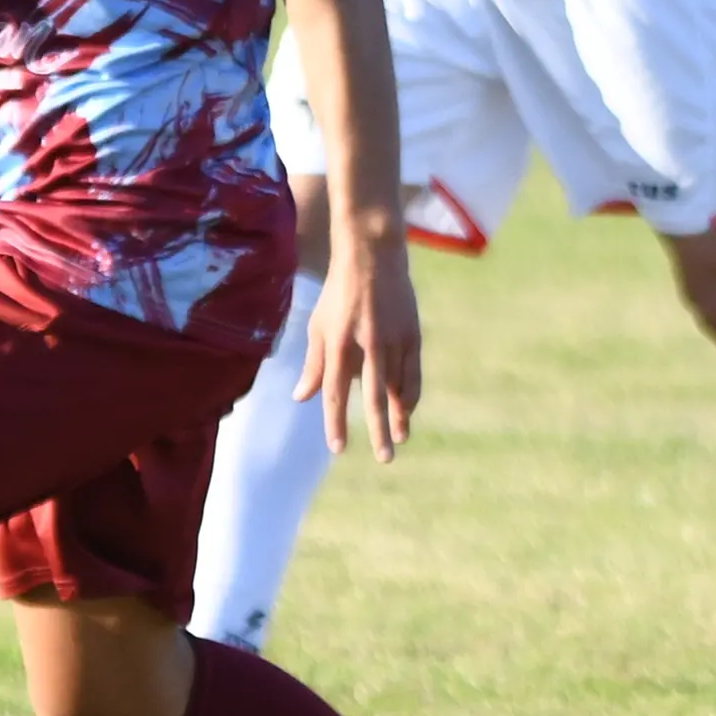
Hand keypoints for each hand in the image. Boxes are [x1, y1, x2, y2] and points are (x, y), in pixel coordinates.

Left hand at [295, 243, 421, 458]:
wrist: (372, 256)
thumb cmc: (339, 293)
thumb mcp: (318, 326)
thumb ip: (313, 364)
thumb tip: (301, 397)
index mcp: (338, 343)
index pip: (335, 393)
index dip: (336, 423)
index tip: (338, 448)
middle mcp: (368, 345)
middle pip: (374, 398)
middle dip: (379, 431)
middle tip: (385, 458)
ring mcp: (394, 340)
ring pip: (399, 388)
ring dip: (400, 416)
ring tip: (399, 438)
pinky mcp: (412, 334)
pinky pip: (413, 373)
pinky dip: (411, 393)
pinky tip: (409, 409)